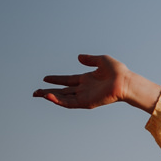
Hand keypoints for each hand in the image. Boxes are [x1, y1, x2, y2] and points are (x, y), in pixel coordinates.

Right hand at [34, 54, 160, 112]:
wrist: (125, 81)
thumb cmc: (117, 71)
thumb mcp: (101, 60)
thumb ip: (89, 59)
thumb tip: (78, 57)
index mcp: (86, 79)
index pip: (67, 80)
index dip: (56, 79)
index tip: (45, 78)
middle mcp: (84, 89)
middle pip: (62, 91)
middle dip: (48, 91)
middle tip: (35, 92)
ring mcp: (84, 96)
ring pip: (63, 98)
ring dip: (51, 97)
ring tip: (39, 94)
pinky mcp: (86, 102)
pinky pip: (70, 103)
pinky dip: (59, 100)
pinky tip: (49, 96)